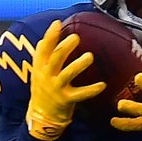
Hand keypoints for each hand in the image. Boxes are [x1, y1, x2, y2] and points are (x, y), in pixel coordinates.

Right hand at [25, 20, 105, 140]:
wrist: (41, 116)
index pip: (43, 49)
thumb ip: (43, 57)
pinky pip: (81, 94)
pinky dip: (92, 90)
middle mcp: (47, 76)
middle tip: (76, 38)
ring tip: (89, 56)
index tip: (57, 23)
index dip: (49, 36)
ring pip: (68, 74)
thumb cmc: (43, 90)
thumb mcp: (38, 72)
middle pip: (56, 58)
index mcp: (40, 68)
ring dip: (79, 64)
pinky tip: (103, 85)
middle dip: (65, 47)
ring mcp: (56, 88)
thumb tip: (46, 38)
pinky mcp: (66, 100)